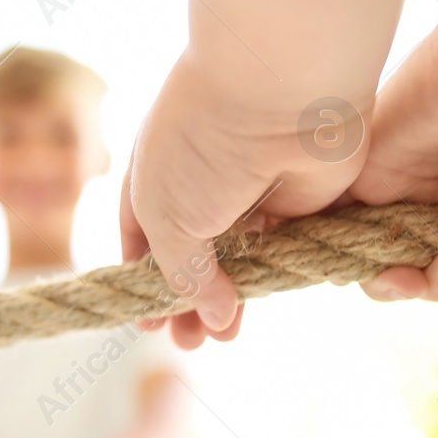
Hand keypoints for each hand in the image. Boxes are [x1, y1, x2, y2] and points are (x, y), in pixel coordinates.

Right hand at [122, 53, 367, 346]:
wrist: (282, 92)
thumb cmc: (203, 142)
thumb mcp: (166, 219)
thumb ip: (181, 274)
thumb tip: (211, 316)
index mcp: (152, 177)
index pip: (140, 241)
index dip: (144, 285)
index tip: (148, 326)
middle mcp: (198, 184)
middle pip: (191, 257)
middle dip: (187, 303)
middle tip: (188, 345)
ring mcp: (249, 192)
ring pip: (239, 261)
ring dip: (229, 301)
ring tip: (225, 338)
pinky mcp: (297, 202)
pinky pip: (283, 251)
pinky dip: (274, 279)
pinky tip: (265, 304)